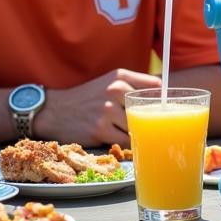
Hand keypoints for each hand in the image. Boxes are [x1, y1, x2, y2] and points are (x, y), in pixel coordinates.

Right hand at [35, 69, 161, 146]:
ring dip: (137, 132)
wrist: (54, 111)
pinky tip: (121, 140)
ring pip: (137, 126)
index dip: (162, 99)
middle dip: (152, 119)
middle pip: (149, 109)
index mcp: (120, 77)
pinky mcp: (100, 130)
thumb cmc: (88, 97)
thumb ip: (136, 84)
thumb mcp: (110, 81)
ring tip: (132, 133)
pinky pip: (125, 141)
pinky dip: (127, 143)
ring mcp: (107, 111)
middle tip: (152, 126)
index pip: (155, 87)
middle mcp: (115, 90)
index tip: (166, 108)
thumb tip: (164, 92)